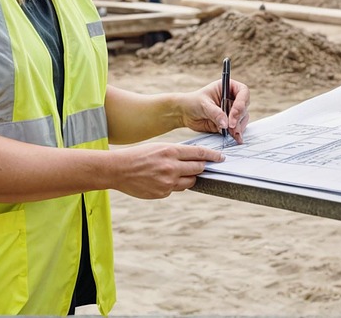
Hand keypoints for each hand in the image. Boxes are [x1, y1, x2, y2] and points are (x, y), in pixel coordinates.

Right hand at [109, 142, 223, 198]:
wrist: (118, 170)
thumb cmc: (139, 155)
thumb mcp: (159, 148)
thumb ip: (177, 153)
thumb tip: (194, 158)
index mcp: (171, 151)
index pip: (199, 153)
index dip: (213, 156)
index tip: (221, 158)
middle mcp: (171, 167)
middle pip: (198, 168)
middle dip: (201, 167)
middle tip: (201, 165)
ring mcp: (167, 182)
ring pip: (190, 181)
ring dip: (190, 177)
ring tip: (179, 172)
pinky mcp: (163, 193)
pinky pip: (177, 189)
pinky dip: (175, 184)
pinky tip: (163, 179)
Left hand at [179, 79, 250, 142]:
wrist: (185, 114)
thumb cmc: (193, 102)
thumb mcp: (204, 105)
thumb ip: (215, 113)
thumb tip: (226, 123)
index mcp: (228, 87)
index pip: (243, 92)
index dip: (241, 103)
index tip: (234, 114)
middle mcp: (232, 98)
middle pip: (244, 107)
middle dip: (238, 118)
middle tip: (231, 126)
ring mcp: (232, 111)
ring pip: (242, 118)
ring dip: (239, 127)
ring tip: (233, 134)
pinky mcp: (229, 122)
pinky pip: (237, 127)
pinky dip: (236, 133)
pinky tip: (235, 137)